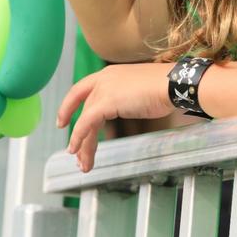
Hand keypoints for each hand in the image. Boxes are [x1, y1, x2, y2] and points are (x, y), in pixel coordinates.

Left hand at [57, 62, 175, 171]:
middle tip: (73, 151)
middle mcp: (103, 79)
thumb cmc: (164, 87)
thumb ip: (126, 97)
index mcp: (110, 73)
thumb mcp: (139, 89)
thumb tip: (128, 106)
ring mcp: (104, 89)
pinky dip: (80, 138)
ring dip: (82, 143)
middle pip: (82, 108)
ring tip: (82, 162)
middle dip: (76, 133)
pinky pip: (87, 123)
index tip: (63, 120)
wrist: (172, 84)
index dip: (70, 105)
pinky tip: (79, 151)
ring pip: (85, 120)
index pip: (82, 89)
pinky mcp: (106, 102)